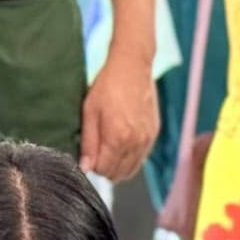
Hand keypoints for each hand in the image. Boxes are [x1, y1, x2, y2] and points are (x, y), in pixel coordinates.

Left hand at [80, 49, 159, 181]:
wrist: (132, 66)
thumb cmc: (108, 85)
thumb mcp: (90, 112)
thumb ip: (88, 143)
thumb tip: (85, 168)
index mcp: (118, 138)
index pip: (103, 171)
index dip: (93, 165)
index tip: (90, 153)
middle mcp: (135, 143)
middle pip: (118, 174)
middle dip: (105, 167)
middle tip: (98, 149)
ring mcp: (147, 140)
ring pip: (131, 170)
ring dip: (118, 165)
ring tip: (110, 146)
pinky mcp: (153, 134)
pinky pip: (141, 158)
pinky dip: (130, 157)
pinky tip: (123, 141)